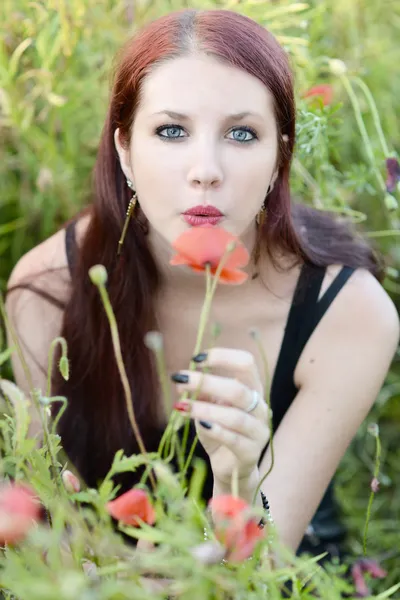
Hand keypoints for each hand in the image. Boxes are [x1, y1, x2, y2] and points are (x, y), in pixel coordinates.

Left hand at [172, 348, 270, 484]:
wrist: (230, 467)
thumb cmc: (220, 430)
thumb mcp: (209, 406)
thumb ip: (202, 392)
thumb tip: (185, 379)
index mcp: (253, 390)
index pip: (246, 364)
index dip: (223, 357)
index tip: (196, 359)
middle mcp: (261, 408)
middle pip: (238, 389)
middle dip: (206, 382)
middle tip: (180, 380)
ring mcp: (259, 431)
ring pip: (234, 416)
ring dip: (204, 409)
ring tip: (181, 406)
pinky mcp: (250, 452)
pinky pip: (233, 439)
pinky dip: (215, 430)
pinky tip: (200, 425)